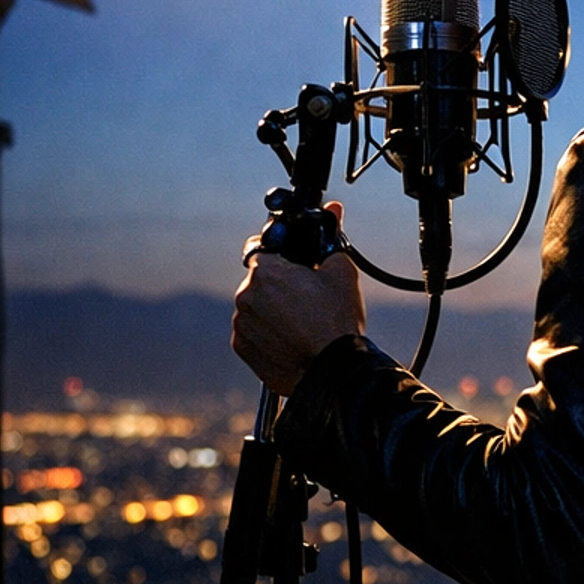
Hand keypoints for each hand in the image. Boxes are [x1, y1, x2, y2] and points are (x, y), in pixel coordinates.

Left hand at [232, 206, 363, 395]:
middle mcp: (245, 294)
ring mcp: (241, 323)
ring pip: (255, 307)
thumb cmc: (337, 322)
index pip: (263, 247)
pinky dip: (266, 333)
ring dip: (272, 310)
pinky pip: (251, 332)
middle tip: (307, 298)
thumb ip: (330, 237)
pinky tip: (291, 340)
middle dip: (279, 285)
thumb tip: (333, 210)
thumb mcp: (341, 272)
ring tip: (302, 324)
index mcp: (265, 270)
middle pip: (260, 280)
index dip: (280, 254)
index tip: (293, 263)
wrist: (332, 373)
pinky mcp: (241, 348)